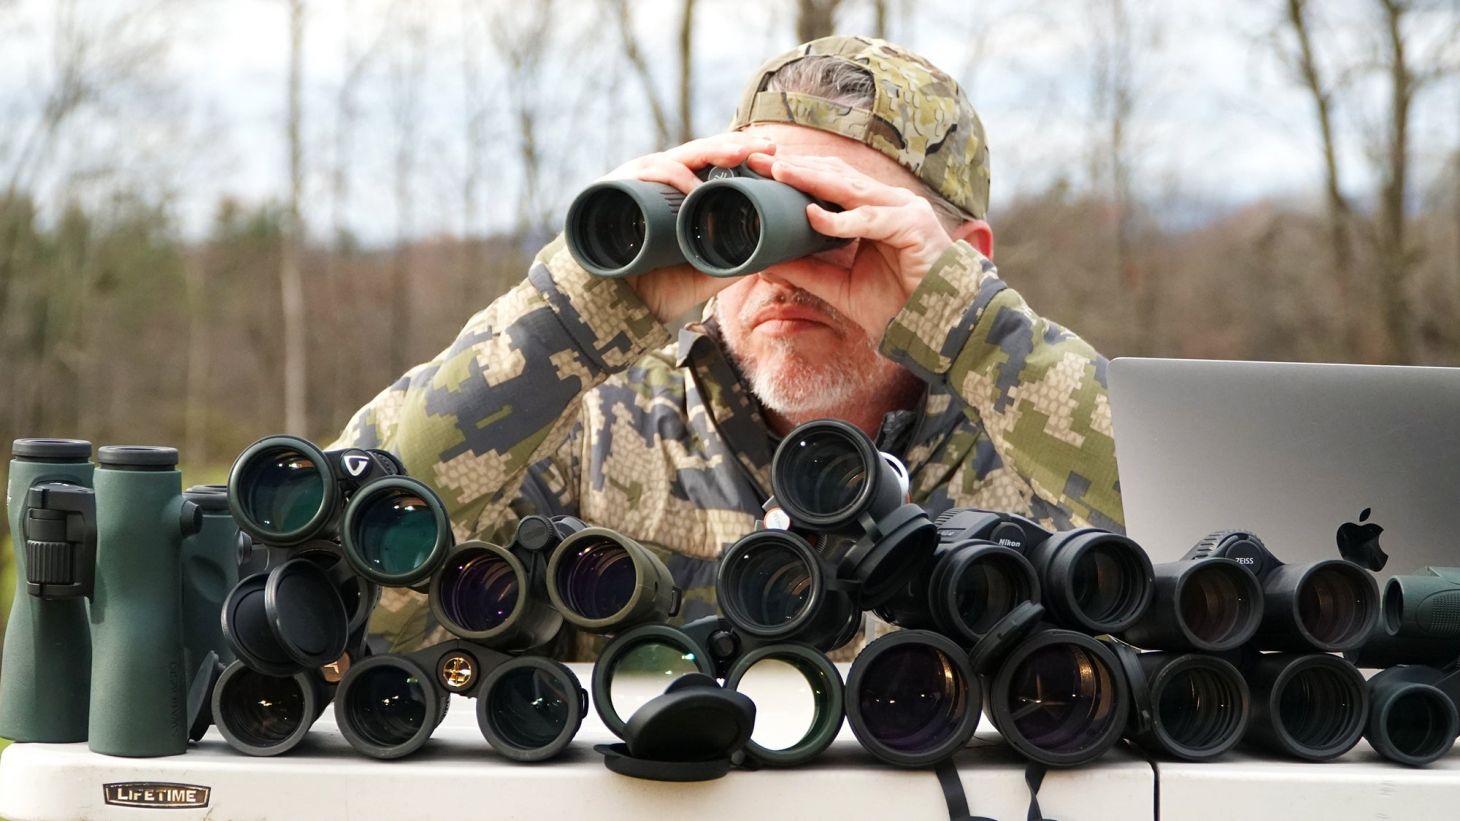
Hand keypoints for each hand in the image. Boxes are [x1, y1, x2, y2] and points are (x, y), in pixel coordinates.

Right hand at [597, 133, 776, 324]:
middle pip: (698, 154)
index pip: (712, 165)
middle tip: (767, 145)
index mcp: (678, 196)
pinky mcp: (615, 190)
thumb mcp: (708, 271)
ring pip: (676, 158)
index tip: (774, 151)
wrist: (618, 310)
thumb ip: (736, 259)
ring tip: (739, 156)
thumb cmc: (658, 290)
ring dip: (709, 153)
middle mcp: (657, 184)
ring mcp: (636, 184)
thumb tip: (774, 252)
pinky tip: (696, 186)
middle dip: (734, 146)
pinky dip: (672, 177)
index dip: (741, 155)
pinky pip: (647, 175)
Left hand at [742, 151, 956, 342]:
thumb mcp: (838, 286)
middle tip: (757, 160)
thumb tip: (765, 264)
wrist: (935, 327)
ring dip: (812, 180)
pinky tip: (813, 217)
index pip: (829, 182)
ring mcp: (904, 210)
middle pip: (836, 176)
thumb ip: (806, 271)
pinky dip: (841, 220)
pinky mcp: (914, 227)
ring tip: (778, 174)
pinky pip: (871, 219)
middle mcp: (889, 203)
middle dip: (796, 167)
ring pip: (851, 190)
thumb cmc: (895, 305)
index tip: (758, 169)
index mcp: (873, 210)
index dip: (795, 173)